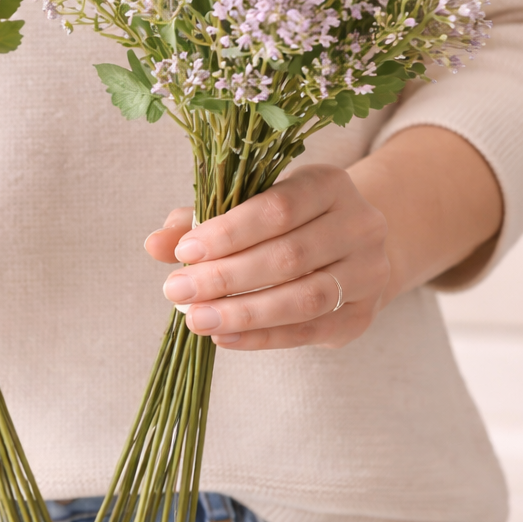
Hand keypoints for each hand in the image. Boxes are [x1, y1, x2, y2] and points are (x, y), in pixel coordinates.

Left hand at [144, 165, 389, 349]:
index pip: (278, 208)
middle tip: (177, 291)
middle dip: (226, 277)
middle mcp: (359, 224)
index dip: (229, 232)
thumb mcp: (248, 209)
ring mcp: (368, 272)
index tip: (184, 252)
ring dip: (243, 313)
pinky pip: (309, 331)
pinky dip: (262, 337)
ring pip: (304, 298)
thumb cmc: (287, 224)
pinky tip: (224, 338)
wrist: (353, 250)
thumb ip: (200, 222)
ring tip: (197, 320)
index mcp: (328, 184)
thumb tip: (154, 244)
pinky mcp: (363, 315)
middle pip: (289, 256)